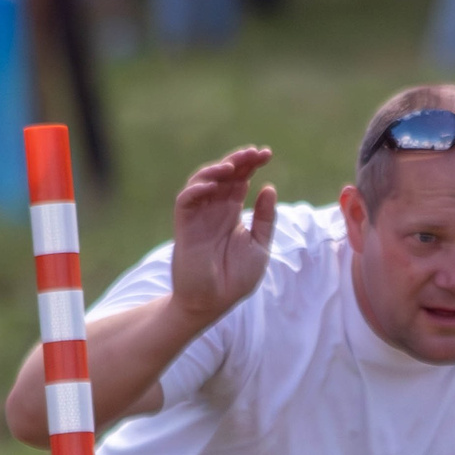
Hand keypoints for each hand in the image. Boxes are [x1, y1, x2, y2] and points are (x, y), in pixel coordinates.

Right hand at [169, 146, 277, 326]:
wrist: (214, 302)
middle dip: (238, 160)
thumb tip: (269, 187)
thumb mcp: (260, 245)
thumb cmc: (236, 278)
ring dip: (216, 170)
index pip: (240, 180)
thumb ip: (264, 218)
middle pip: (224, 175)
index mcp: (232, 212)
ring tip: (233, 165)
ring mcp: (198, 216)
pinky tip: (212, 186)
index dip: (251, 164)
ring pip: (202, 181)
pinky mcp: (185, 226)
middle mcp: (214, 209)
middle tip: (255, 152)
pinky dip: (197, 189)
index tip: (267, 154)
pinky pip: (186, 200)